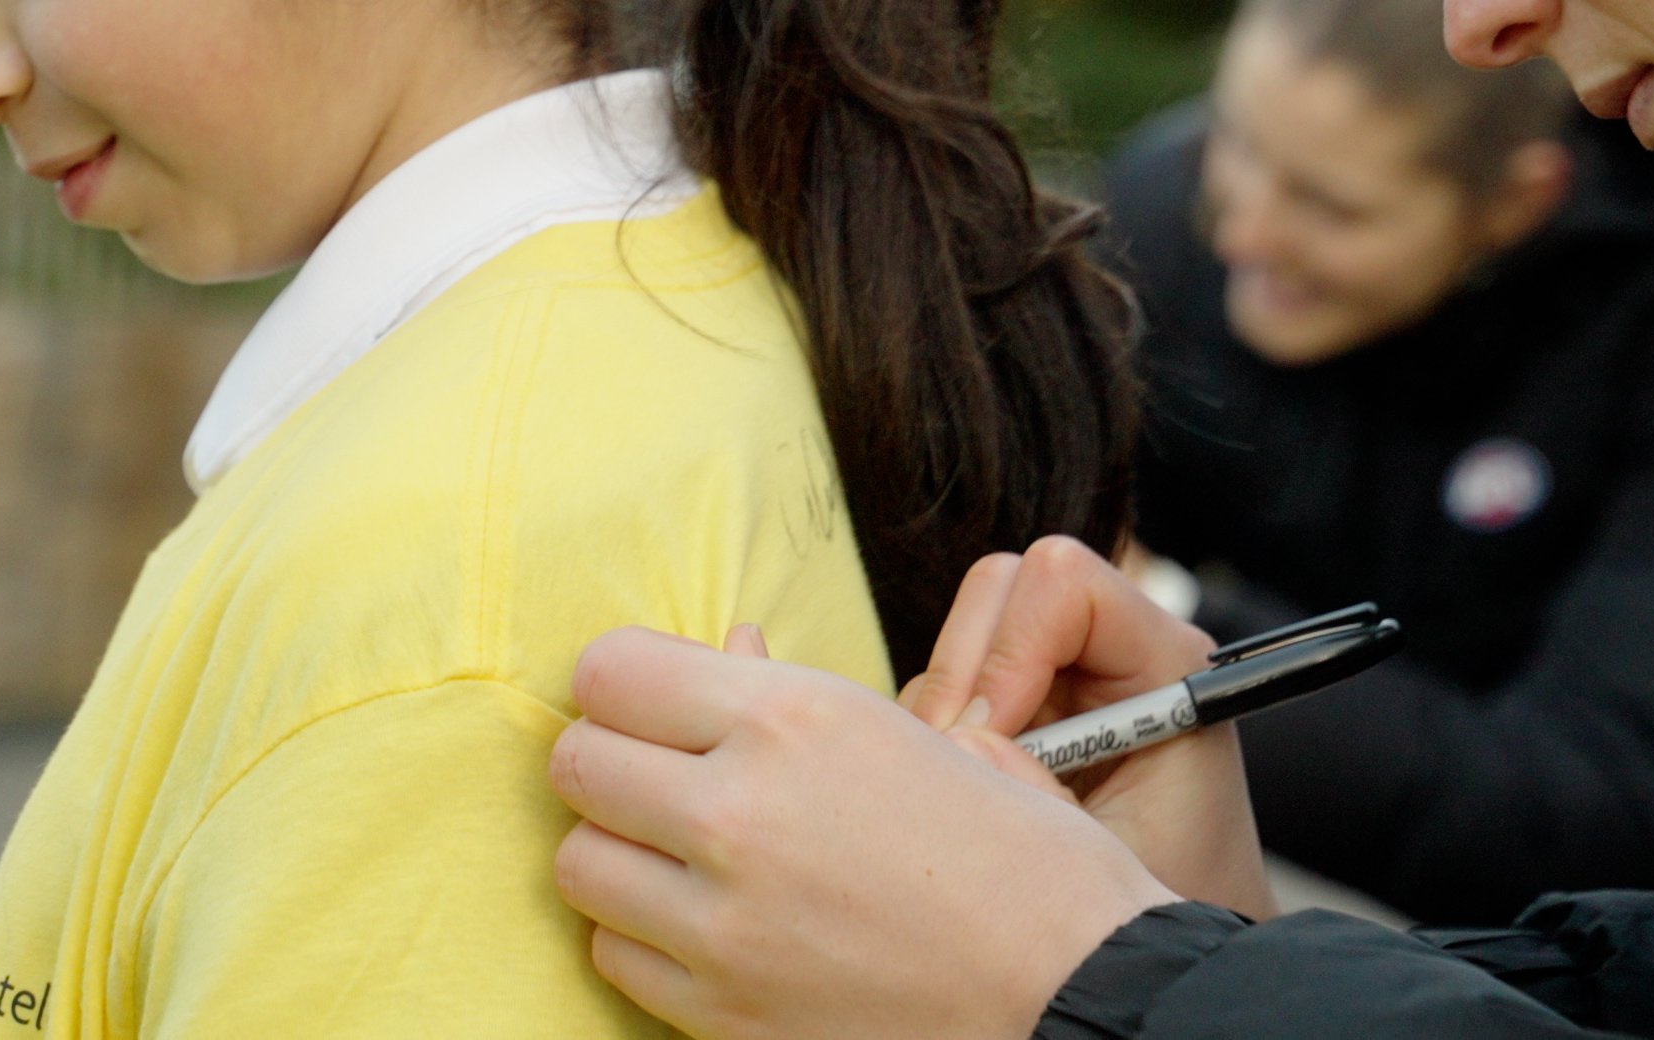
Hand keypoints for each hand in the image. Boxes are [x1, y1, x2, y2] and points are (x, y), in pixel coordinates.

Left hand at [549, 625, 1165, 1039]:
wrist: (1077, 996)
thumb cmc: (1027, 862)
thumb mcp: (933, 739)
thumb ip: (804, 692)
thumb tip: (727, 651)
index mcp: (799, 721)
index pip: (609, 673)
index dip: (626, 681)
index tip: (656, 698)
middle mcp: (741, 814)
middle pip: (576, 763)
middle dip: (614, 759)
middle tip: (668, 772)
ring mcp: (721, 924)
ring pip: (579, 863)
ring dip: (621, 850)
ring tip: (690, 852)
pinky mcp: (718, 1012)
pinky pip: (615, 956)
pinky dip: (645, 937)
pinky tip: (712, 924)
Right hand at [905, 536, 1274, 917]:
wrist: (1176, 946)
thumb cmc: (1172, 901)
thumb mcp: (1114, 859)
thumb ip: (1038, 794)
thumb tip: (957, 737)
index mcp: (1167, 666)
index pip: (1065, 584)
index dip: (1011, 652)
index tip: (990, 740)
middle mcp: (1114, 652)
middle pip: (1001, 587)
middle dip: (962, 679)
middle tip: (960, 773)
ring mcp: (1061, 678)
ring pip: (961, 638)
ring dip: (943, 715)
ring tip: (975, 799)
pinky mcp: (1021, 711)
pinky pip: (946, 693)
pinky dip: (935, 740)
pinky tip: (973, 801)